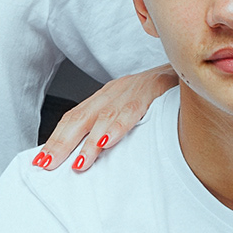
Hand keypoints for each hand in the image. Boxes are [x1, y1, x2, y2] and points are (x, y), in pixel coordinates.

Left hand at [35, 66, 177, 173]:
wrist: (193, 68)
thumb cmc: (165, 95)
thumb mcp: (135, 109)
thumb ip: (115, 127)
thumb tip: (93, 158)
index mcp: (108, 96)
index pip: (74, 118)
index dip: (56, 139)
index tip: (40, 162)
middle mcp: (115, 90)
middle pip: (81, 118)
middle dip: (61, 143)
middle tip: (46, 165)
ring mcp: (133, 88)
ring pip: (104, 117)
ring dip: (89, 142)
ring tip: (78, 164)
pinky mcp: (154, 87)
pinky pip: (133, 110)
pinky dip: (118, 127)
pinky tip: (106, 142)